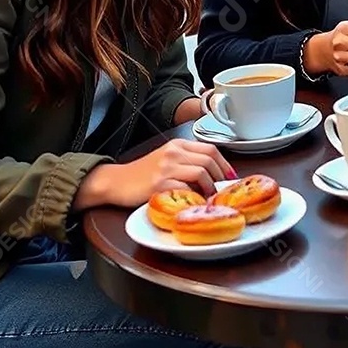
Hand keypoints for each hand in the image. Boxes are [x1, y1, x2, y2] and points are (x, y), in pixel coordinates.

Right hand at [74, 138, 236, 208]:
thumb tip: (214, 174)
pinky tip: (194, 203)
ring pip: (201, 171)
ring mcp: (166, 167)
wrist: (116, 181)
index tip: (230, 176)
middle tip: (221, 190)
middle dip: (220, 176)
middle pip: (209, 159)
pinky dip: (194, 197)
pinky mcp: (159, 184)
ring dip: (209, 187)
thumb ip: (187, 161)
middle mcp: (173, 152)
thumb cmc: (142, 173)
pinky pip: (186, 189)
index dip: (224, 163)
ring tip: (208, 197)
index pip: (210, 148)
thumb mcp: (166, 159)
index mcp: (178, 144)